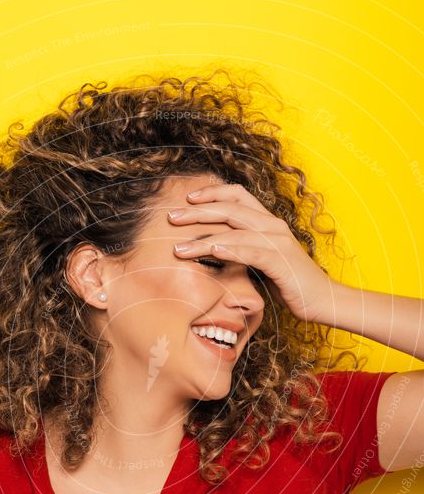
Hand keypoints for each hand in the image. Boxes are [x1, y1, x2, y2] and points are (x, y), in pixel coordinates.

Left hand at [168, 182, 335, 322]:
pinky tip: (210, 251)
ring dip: (203, 237)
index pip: (237, 195)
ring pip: (234, 229)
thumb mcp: (262, 263)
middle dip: (197, 212)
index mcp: (268, 222)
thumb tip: (215, 251)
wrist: (323, 300)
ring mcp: (278, 242)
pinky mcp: (281, 261)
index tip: (187, 199)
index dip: (211, 193)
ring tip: (178, 247)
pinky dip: (229, 249)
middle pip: (229, 208)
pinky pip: (251, 251)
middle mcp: (272, 226)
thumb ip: (243, 251)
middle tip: (170, 217)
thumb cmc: (291, 283)